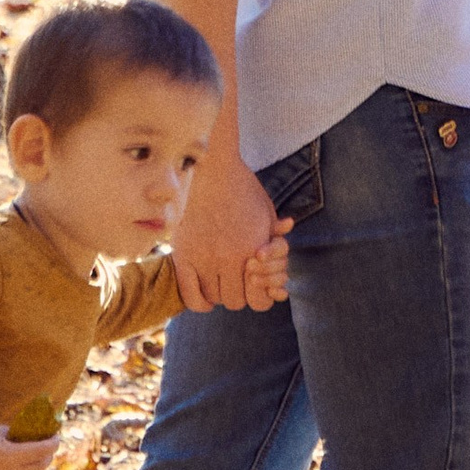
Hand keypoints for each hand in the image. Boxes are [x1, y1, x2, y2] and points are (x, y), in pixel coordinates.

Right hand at [0, 424, 52, 469]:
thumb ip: (15, 433)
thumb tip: (31, 434)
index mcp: (11, 456)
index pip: (42, 450)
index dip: (53, 443)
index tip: (56, 437)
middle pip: (39, 467)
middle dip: (46, 456)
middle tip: (48, 448)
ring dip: (32, 469)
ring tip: (31, 459)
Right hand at [172, 149, 284, 312]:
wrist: (211, 168)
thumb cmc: (242, 188)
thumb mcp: (266, 212)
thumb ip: (275, 235)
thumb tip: (286, 232)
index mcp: (254, 251)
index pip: (259, 299)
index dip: (257, 297)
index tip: (252, 287)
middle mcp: (230, 258)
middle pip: (235, 301)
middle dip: (237, 293)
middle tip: (233, 282)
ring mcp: (204, 258)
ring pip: (214, 297)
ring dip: (217, 293)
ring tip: (218, 281)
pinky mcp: (183, 254)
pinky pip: (191, 294)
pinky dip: (199, 301)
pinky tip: (205, 297)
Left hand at [242, 228, 292, 309]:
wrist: (220, 253)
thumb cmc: (235, 234)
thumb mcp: (247, 227)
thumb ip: (269, 226)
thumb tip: (289, 222)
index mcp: (275, 243)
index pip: (281, 247)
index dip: (272, 252)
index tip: (258, 255)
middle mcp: (278, 258)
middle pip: (282, 264)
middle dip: (266, 267)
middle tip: (249, 266)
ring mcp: (276, 274)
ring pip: (282, 278)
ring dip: (269, 280)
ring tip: (252, 279)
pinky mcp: (272, 289)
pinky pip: (281, 292)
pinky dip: (278, 293)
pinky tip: (270, 292)